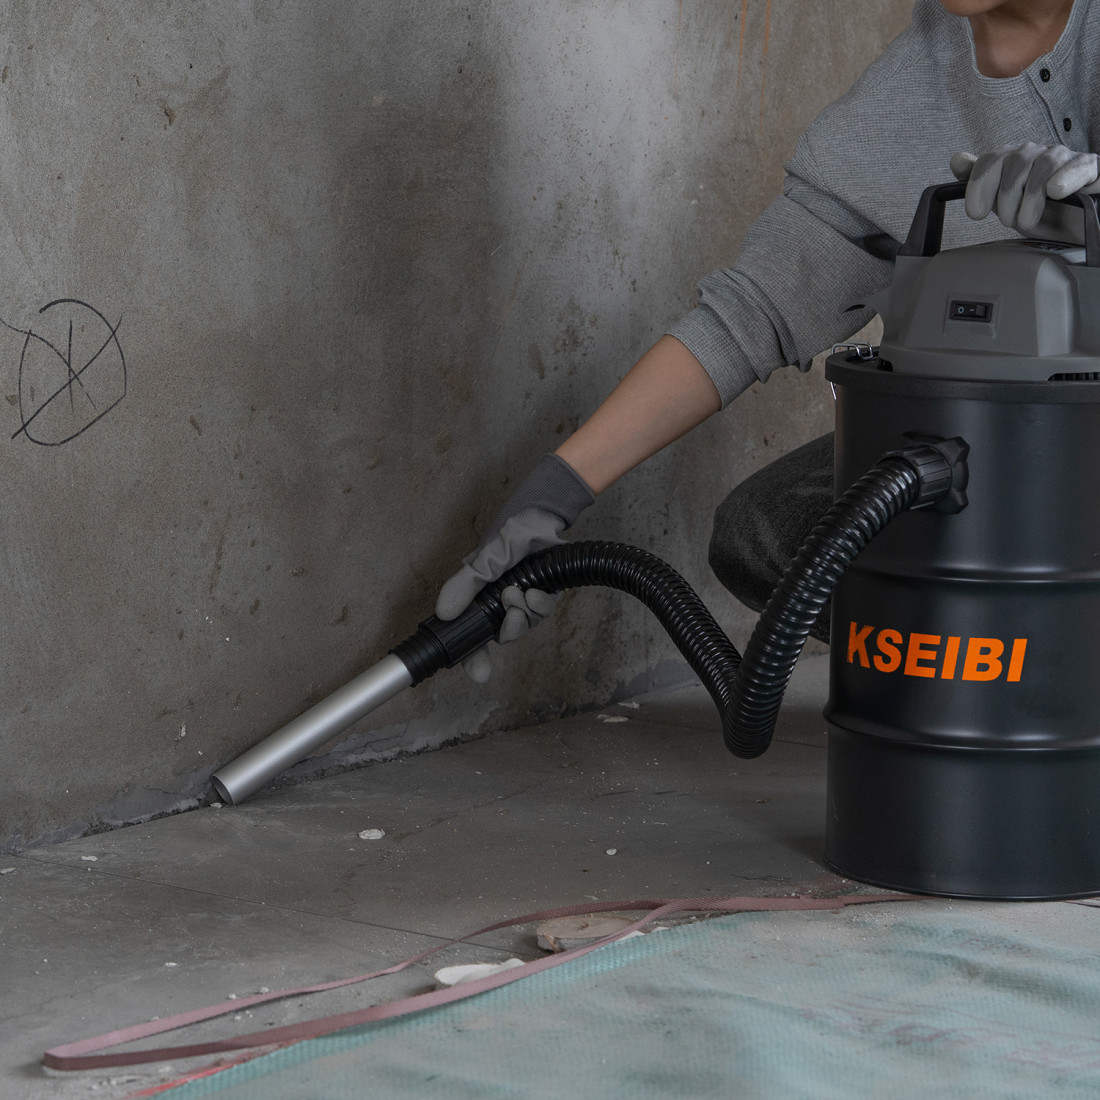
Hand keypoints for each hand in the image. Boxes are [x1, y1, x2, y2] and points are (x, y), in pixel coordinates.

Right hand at [435, 454, 593, 682]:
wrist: (544, 515)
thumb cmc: (510, 533)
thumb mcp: (482, 559)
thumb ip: (464, 586)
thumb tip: (444, 613)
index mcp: (478, 595)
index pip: (472, 634)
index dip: (474, 658)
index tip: (480, 674)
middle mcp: (498, 601)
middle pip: (502, 635)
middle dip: (509, 629)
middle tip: (511, 612)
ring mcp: (522, 598)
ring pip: (524, 626)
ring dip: (525, 614)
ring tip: (522, 593)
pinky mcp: (543, 593)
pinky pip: (542, 613)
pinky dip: (540, 606)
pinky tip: (536, 593)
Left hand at [950, 142, 1099, 235]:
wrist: (1075, 230)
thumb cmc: (1038, 216)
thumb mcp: (1004, 204)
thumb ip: (980, 181)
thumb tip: (957, 160)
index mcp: (1017, 161)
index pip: (992, 159)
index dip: (979, 184)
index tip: (976, 213)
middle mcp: (1041, 155)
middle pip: (1015, 161)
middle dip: (1005, 197)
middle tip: (1008, 220)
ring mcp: (1067, 160)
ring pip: (1044, 164)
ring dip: (1030, 198)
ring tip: (1027, 220)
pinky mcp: (1091, 169)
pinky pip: (1079, 166)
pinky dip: (1064, 178)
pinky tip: (1055, 192)